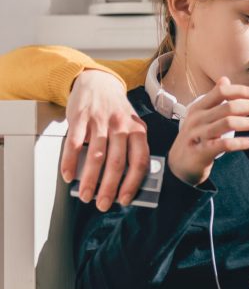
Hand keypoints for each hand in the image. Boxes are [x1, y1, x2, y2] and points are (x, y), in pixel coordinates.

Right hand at [61, 69, 148, 210]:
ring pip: (96, 156)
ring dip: (90, 179)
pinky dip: (70, 162)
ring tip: (85, 196)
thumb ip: (133, 148)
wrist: (98, 83)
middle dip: (109, 188)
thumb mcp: (132, 126)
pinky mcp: (80, 118)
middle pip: (117, 163)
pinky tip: (68, 176)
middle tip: (103, 205)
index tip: (124, 200)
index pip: (139, 162)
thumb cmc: (117, 112)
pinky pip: (74, 143)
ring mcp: (100, 122)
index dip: (132, 183)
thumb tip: (128, 181)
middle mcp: (121, 126)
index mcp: (138, 131)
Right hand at [167, 77, 248, 185]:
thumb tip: (225, 80)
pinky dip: (240, 143)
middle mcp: (198, 119)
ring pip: (228, 123)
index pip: (221, 92)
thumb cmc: (194, 139)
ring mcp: (199, 135)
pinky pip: (224, 144)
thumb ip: (214, 99)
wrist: (178, 165)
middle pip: (229, 107)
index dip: (240, 91)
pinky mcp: (202, 152)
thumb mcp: (200, 116)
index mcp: (198, 108)